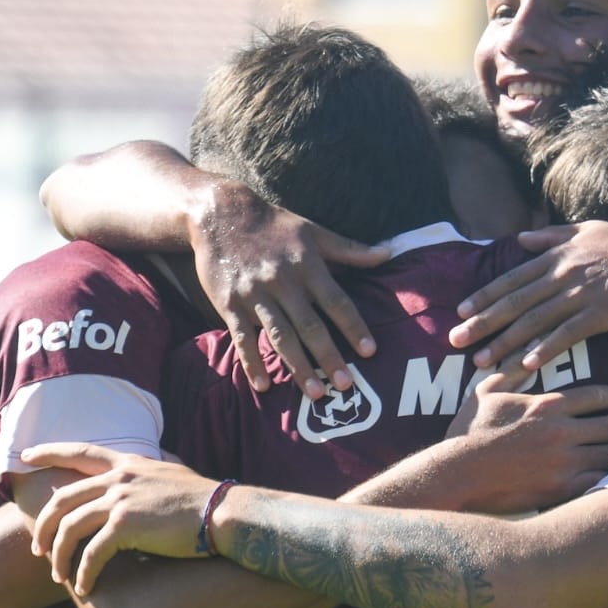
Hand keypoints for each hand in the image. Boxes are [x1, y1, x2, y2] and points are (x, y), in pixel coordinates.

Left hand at [22, 443, 222, 594]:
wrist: (223, 514)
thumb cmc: (205, 499)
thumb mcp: (174, 472)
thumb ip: (155, 468)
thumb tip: (158, 461)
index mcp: (128, 463)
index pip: (80, 452)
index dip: (49, 452)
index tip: (25, 457)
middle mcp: (119, 477)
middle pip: (62, 499)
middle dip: (43, 526)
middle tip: (38, 548)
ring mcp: (120, 500)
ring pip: (69, 529)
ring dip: (59, 556)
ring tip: (59, 576)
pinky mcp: (125, 526)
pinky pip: (91, 554)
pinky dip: (83, 574)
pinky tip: (85, 587)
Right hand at [194, 183, 389, 398]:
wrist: (220, 214)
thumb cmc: (274, 225)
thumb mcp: (314, 231)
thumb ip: (350, 249)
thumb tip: (388, 254)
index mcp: (307, 265)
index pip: (337, 301)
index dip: (354, 327)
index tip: (370, 351)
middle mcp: (283, 282)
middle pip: (310, 326)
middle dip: (329, 357)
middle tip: (346, 386)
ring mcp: (255, 295)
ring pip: (280, 336)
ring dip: (297, 367)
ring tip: (314, 393)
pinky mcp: (229, 304)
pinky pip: (242, 338)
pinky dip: (252, 362)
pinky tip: (263, 386)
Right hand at [441, 371, 607, 511]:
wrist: (459, 473)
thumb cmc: (469, 432)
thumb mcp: (486, 392)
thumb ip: (509, 372)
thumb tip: (522, 354)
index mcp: (549, 405)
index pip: (597, 395)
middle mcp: (563, 432)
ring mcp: (564, 462)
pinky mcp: (560, 489)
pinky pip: (598, 483)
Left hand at [449, 220, 607, 370]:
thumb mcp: (584, 230)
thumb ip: (550, 235)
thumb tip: (521, 239)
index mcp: (555, 256)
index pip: (511, 279)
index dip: (484, 296)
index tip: (461, 311)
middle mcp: (561, 275)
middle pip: (514, 303)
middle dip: (482, 323)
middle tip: (456, 341)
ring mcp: (579, 295)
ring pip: (533, 322)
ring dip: (505, 343)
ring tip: (482, 362)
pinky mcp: (600, 313)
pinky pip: (566, 334)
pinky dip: (545, 349)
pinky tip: (527, 365)